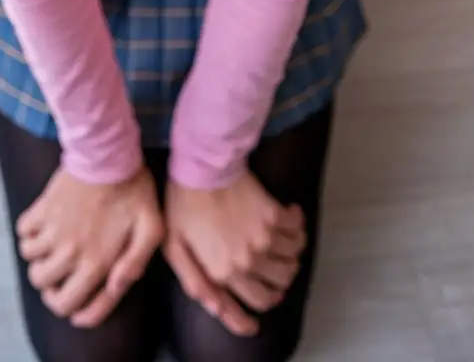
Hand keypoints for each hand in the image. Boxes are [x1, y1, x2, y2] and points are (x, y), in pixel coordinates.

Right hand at [16, 164, 163, 328]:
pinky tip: (45, 226)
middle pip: (43, 286)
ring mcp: (53, 230)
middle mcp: (70, 251)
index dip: (71, 312)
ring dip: (40, 260)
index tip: (75, 303)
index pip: (71, 306)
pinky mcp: (42, 209)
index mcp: (96, 262)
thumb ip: (134, 265)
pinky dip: (29, 234)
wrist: (109, 152)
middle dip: (52, 287)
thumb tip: (113, 289)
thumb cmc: (134, 191)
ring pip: (31, 262)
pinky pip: (22, 233)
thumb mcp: (151, 229)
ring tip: (55, 249)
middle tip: (64, 274)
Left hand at [164, 171, 305, 336]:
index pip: (256, 302)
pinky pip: (298, 233)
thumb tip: (216, 308)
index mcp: (224, 271)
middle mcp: (249, 261)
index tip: (266, 308)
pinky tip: (290, 218)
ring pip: (292, 262)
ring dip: (290, 258)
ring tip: (280, 246)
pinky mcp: (275, 216)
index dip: (263, 307)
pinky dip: (298, 231)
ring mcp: (265, 239)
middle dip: (279, 283)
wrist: (203, 166)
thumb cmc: (184, 205)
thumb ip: (194, 280)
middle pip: (280, 284)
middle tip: (272, 272)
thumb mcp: (175, 247)